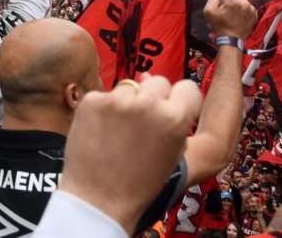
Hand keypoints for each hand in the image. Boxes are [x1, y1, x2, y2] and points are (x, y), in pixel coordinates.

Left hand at [58, 74, 202, 234]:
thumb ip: (174, 121)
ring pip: (129, 87)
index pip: (188, 88)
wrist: (99, 200)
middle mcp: (149, 104)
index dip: (180, 99)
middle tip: (141, 122)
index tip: (171, 108)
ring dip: (126, 101)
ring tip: (118, 130)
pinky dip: (102, 108)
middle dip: (153, 97)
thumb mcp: (173, 154)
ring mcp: (118, 100)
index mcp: (176, 119)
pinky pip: (104, 95)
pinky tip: (100, 130)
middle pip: (159, 82)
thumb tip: (159, 87)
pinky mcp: (92, 100)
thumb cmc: (140, 183)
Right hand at [203, 0, 257, 38]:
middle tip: (228, 12)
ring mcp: (251, 9)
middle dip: (231, 2)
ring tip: (234, 15)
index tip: (222, 10)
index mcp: (232, 0)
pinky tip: (240, 18)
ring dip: (238, 6)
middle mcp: (243, 2)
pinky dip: (244, 11)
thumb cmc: (219, 26)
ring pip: (242, 1)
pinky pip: (248, 8)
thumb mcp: (208, 12)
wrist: (231, 40)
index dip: (222, 2)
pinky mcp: (255, 15)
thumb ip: (212, 0)